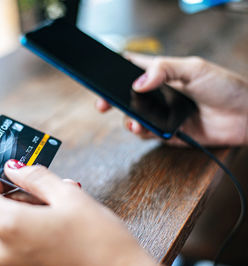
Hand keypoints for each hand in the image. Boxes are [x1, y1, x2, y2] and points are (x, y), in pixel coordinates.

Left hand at [0, 160, 156, 265]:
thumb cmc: (100, 242)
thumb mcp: (69, 196)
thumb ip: (35, 177)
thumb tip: (14, 168)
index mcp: (11, 226)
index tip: (12, 176)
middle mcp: (4, 249)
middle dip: (25, 196)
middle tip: (55, 193)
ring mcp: (13, 264)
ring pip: (13, 224)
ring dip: (35, 212)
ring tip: (65, 211)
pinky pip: (21, 241)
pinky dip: (36, 229)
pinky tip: (62, 227)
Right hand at [96, 53, 247, 145]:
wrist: (245, 117)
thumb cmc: (225, 87)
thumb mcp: (194, 68)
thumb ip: (164, 70)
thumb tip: (139, 83)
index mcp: (162, 73)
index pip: (132, 69)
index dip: (115, 72)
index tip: (103, 78)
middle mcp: (158, 94)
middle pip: (126, 96)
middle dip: (111, 100)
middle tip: (103, 105)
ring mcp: (161, 114)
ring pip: (134, 117)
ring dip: (129, 120)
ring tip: (134, 122)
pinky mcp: (167, 132)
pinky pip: (148, 134)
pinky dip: (144, 133)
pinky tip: (146, 130)